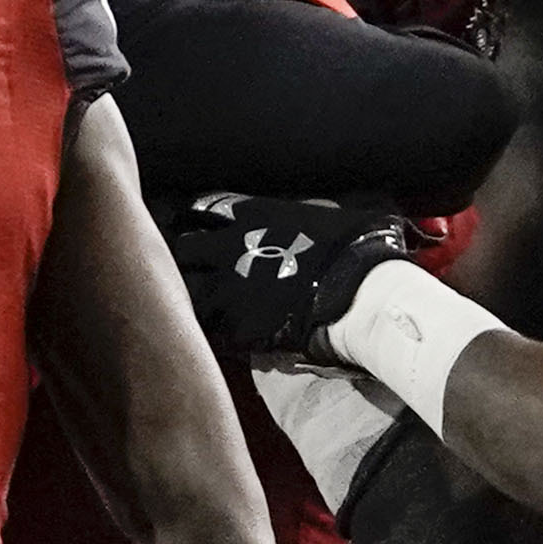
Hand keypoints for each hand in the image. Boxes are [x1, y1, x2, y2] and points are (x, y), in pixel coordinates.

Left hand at [164, 192, 417, 364]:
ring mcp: (227, 290)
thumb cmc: (352, 245)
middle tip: (196, 268)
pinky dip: (220, 331)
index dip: (199, 220)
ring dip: (196, 296)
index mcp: (249, 215)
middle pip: (185, 248)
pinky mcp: (235, 327)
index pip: (202, 210)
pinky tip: (231, 333)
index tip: (200, 227)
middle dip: (189, 258)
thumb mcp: (326, 212)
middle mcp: (227, 248)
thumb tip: (313, 210)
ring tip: (208, 305)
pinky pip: (213, 330)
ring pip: (187, 291)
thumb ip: (303, 210)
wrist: (357, 292)